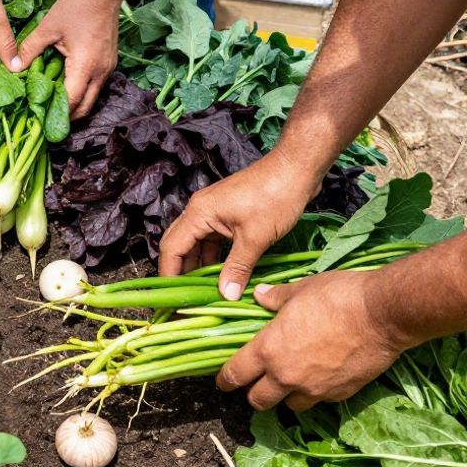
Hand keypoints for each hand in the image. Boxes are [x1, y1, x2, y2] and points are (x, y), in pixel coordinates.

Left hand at [18, 0, 120, 118]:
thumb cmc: (75, 7)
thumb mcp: (48, 28)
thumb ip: (30, 49)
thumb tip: (14, 68)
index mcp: (85, 65)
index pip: (72, 100)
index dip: (56, 113)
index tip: (40, 120)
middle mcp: (100, 72)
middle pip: (86, 107)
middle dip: (67, 118)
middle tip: (47, 120)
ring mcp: (107, 68)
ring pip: (93, 98)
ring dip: (75, 105)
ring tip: (55, 107)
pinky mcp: (109, 63)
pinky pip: (96, 86)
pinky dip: (82, 92)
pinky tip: (66, 88)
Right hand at [159, 151, 320, 298]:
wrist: (297, 168)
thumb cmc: (276, 195)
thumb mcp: (256, 238)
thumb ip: (237, 268)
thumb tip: (226, 295)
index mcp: (199, 213)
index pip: (172, 248)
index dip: (169, 274)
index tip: (173, 298)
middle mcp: (201, 210)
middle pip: (180, 245)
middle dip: (182, 272)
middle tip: (187, 298)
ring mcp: (215, 211)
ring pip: (199, 244)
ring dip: (201, 266)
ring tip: (206, 292)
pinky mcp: (229, 214)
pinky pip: (214, 240)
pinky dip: (217, 258)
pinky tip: (224, 275)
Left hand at [217, 271, 414, 410]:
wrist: (382, 314)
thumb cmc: (337, 296)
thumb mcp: (300, 289)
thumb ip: (275, 298)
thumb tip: (259, 296)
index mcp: (269, 349)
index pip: (236, 374)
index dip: (225, 380)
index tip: (222, 382)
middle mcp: (287, 375)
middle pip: (258, 400)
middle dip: (254, 394)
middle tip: (258, 384)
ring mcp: (314, 389)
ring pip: (290, 406)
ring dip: (286, 397)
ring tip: (292, 382)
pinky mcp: (339, 394)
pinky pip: (320, 400)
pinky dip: (316, 393)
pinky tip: (321, 377)